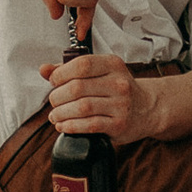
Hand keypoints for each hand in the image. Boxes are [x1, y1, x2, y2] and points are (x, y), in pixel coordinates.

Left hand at [42, 53, 162, 142]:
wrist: (147, 108)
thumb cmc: (117, 89)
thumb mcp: (100, 72)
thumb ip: (70, 69)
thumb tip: (44, 69)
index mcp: (113, 64)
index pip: (82, 64)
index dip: (61, 74)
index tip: (54, 81)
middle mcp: (119, 83)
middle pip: (77, 88)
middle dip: (58, 97)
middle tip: (54, 102)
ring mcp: (121, 105)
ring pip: (81, 108)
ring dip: (61, 113)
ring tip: (55, 116)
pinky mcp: (119, 124)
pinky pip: (89, 125)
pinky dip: (71, 126)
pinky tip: (64, 125)